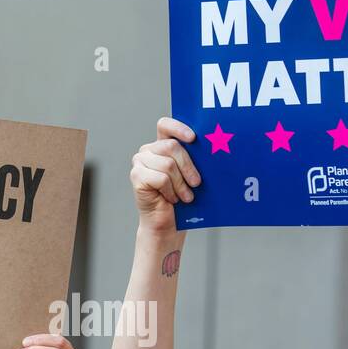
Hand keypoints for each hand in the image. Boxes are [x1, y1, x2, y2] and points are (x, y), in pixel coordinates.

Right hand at [129, 117, 200, 234]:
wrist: (168, 223)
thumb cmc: (181, 198)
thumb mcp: (190, 174)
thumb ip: (193, 158)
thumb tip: (211, 147)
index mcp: (161, 145)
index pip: (165, 125)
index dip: (178, 128)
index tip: (193, 138)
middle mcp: (148, 150)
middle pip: (172, 146)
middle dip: (188, 166)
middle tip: (196, 183)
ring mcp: (140, 162)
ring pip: (168, 164)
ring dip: (180, 184)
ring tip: (185, 196)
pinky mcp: (136, 176)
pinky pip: (160, 178)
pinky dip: (170, 191)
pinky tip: (171, 199)